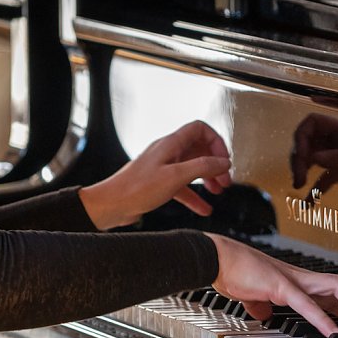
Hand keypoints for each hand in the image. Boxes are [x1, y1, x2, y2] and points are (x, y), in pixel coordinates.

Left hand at [79, 121, 231, 229]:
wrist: (112, 205)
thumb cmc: (136, 189)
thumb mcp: (176, 176)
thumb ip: (202, 167)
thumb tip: (223, 162)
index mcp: (171, 144)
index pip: (199, 130)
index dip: (216, 141)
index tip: (224, 159)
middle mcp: (168, 153)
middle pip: (199, 150)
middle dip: (215, 163)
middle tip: (225, 179)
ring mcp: (164, 168)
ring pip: (192, 168)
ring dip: (208, 179)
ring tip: (218, 191)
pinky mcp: (160, 183)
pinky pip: (183, 187)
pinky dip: (195, 196)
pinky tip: (203, 207)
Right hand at [204, 234, 337, 336]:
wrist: (217, 258)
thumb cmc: (235, 273)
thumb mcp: (256, 296)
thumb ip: (265, 305)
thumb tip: (265, 315)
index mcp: (301, 282)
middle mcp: (304, 278)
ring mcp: (294, 280)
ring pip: (337, 288)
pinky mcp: (279, 285)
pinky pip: (306, 302)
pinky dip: (322, 317)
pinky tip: (333, 331)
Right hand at [291, 113, 337, 209]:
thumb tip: (313, 158)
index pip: (314, 122)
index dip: (302, 137)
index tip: (303, 160)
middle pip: (310, 140)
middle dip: (300, 156)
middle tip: (299, 179)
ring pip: (315, 157)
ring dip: (304, 169)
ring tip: (300, 186)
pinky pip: (325, 178)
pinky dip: (315, 188)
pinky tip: (308, 204)